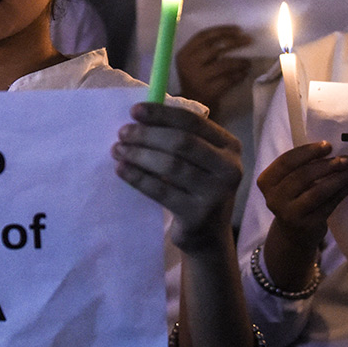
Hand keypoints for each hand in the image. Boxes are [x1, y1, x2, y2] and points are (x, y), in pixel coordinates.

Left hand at [112, 102, 241, 251]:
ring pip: (171, 166)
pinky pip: (161, 191)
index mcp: (229, 146)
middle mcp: (229, 168)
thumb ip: (180, 138)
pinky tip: (122, 170)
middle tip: (122, 133)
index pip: (193, 121)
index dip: (162, 114)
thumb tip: (141, 117)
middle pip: (182, 142)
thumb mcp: (199, 161)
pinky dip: (138, 178)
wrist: (208, 235)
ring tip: (118, 150)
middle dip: (148, 135)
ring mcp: (216, 194)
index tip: (134, 111)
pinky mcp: (198, 215)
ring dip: (140, 155)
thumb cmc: (196, 188)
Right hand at [175, 25, 253, 110]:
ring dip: (240, 61)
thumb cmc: (197, 77)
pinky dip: (239, 75)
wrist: (192, 104)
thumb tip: (236, 34)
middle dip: (235, 42)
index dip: (222, 30)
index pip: (203, 36)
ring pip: (224, 64)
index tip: (238, 29)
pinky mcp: (209, 92)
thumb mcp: (194, 61)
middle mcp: (189, 65)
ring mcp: (198, 79)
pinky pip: (229, 80)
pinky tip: (244, 73)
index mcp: (184, 54)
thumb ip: (206, 48)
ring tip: (248, 62)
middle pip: (215, 48)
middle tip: (249, 40)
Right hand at [256, 142, 347, 262]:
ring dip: (339, 178)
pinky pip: (329, 204)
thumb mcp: (289, 182)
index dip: (308, 152)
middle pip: (302, 176)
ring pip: (317, 191)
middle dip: (327, 165)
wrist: (293, 234)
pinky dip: (344, 191)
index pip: (286, 161)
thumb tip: (333, 149)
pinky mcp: (307, 225)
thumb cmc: (294, 198)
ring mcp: (289, 214)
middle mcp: (273, 198)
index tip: (328, 145)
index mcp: (266, 181)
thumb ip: (302, 166)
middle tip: (347, 159)